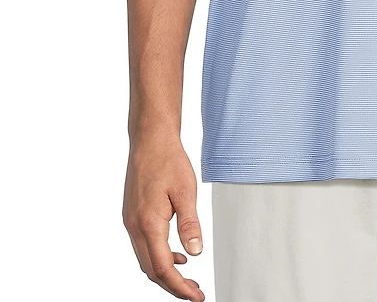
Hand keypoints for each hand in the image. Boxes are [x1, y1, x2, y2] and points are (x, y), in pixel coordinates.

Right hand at [122, 134, 204, 300]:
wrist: (150, 139)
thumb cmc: (168, 160)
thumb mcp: (187, 191)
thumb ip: (190, 223)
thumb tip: (195, 251)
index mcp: (148, 223)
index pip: (162, 267)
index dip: (179, 287)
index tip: (196, 296)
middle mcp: (134, 226)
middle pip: (151, 269)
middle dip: (172, 285)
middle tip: (195, 292)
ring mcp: (130, 221)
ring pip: (145, 259)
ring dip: (165, 271)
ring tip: (188, 277)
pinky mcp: (132, 215)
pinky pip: (143, 245)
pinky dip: (158, 255)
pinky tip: (177, 252)